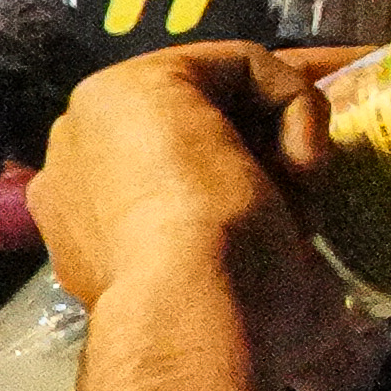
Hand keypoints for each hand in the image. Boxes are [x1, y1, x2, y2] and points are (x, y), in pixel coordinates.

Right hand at [22, 36, 336, 347]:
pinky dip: (294, 104)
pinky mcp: (146, 79)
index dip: (237, 174)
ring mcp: (101, 117)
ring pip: (218, 95)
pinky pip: (244, 65)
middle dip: (259, 137)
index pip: (165, 173)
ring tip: (307, 187)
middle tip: (314, 177)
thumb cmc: (215, 324)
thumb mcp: (229, 285)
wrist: (188, 311)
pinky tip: (302, 166)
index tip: (297, 198)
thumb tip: (305, 272)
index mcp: (81, 220)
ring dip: (280, 129)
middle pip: (189, 125)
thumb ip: (243, 252)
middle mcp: (76, 162)